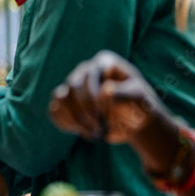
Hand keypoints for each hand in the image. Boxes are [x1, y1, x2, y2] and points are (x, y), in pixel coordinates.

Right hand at [49, 50, 167, 143]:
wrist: (135, 120)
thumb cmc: (139, 103)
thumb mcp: (138, 97)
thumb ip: (124, 93)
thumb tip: (105, 91)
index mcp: (103, 63)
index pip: (88, 75)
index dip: (91, 95)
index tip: (103, 113)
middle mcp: (85, 71)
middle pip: (72, 87)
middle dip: (84, 110)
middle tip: (99, 127)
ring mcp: (74, 87)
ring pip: (60, 98)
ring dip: (73, 118)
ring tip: (91, 132)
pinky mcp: (68, 104)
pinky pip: (55, 110)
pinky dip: (63, 122)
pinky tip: (79, 131)